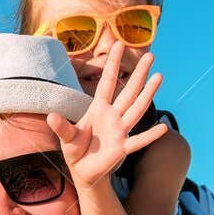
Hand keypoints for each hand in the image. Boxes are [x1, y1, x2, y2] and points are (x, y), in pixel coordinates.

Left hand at [47, 44, 168, 188]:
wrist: (82, 171)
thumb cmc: (75, 149)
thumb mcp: (66, 137)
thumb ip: (61, 127)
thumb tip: (51, 117)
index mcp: (98, 108)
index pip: (107, 82)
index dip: (112, 64)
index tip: (119, 43)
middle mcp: (113, 116)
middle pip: (128, 91)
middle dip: (139, 74)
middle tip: (151, 55)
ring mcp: (120, 131)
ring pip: (137, 109)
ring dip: (148, 93)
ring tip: (159, 76)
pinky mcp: (122, 148)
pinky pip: (138, 141)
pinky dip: (149, 136)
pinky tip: (162, 128)